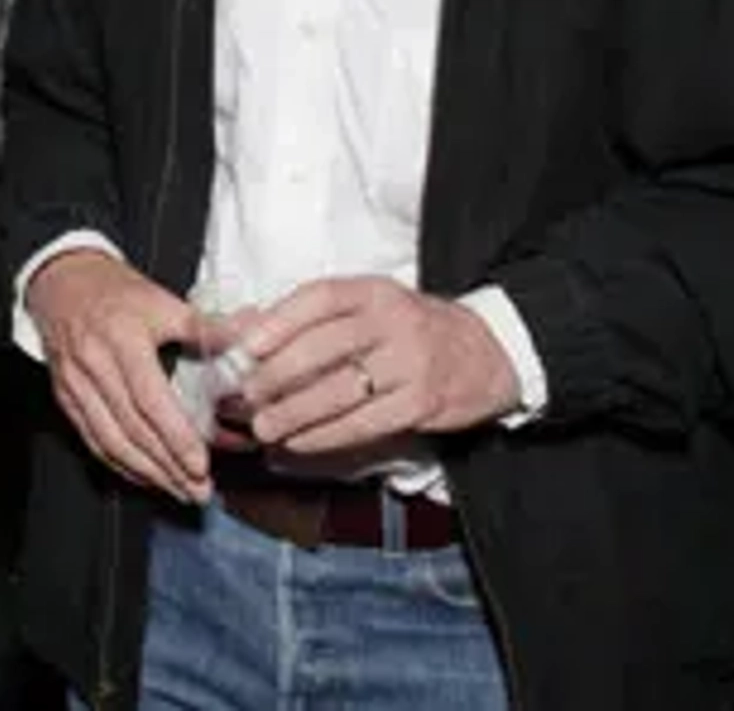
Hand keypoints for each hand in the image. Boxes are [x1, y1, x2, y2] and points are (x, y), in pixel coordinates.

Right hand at [28, 251, 212, 504]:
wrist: (62, 281)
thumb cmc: (115, 291)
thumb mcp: (163, 300)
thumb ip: (207, 327)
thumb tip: (250, 341)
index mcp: (121, 338)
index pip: (149, 398)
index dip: (175, 436)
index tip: (200, 464)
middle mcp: (94, 364)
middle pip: (132, 428)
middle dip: (168, 466)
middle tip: (199, 490)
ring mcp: (75, 384)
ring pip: (111, 440)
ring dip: (147, 473)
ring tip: (179, 491)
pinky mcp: (66, 397)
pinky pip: (93, 439)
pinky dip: (121, 463)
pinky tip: (145, 476)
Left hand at [230, 277, 521, 455]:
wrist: (487, 353)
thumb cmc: (409, 330)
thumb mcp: (371, 307)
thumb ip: (315, 317)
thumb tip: (246, 331)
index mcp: (374, 292)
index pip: (320, 298)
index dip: (279, 321)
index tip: (246, 345)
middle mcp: (393, 322)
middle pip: (325, 347)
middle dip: (278, 374)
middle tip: (246, 394)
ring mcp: (411, 363)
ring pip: (342, 390)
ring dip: (295, 412)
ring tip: (263, 427)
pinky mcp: (423, 403)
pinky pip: (366, 423)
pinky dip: (327, 435)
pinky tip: (299, 442)